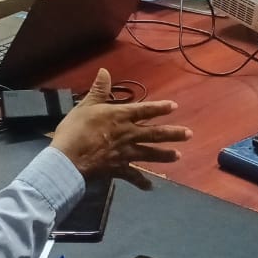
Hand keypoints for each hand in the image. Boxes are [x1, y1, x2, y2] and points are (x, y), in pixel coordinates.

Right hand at [50, 69, 191, 188]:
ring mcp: (126, 153)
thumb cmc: (75, 129)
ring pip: (150, 153)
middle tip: (189, 134)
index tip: (175, 107)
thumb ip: (98, 90)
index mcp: (121, 117)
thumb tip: (105, 71)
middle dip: (173, 133)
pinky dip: (142, 182)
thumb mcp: (85, 105)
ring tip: (178, 156)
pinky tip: (150, 187)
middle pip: (155, 133)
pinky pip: (133, 176)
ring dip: (164, 155)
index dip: (160, 107)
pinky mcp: (119, 169)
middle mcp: (128, 134)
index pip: (144, 110)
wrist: (69, 159)